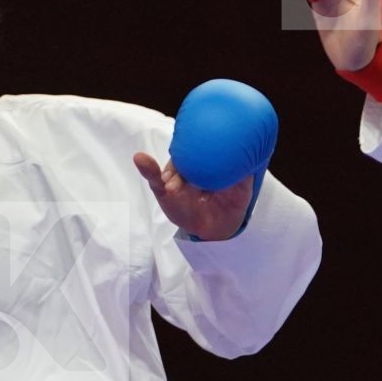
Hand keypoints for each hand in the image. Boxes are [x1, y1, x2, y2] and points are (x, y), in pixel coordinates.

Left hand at [134, 152, 254, 240]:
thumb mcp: (165, 194)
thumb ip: (153, 175)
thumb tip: (137, 156)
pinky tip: (228, 176)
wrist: (209, 230)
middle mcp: (209, 158)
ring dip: (215, 169)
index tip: (169, 184)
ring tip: (204, 191)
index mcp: (190, 158)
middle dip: (193, 167)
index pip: (184, 150)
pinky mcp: (243, 174)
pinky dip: (237, 167)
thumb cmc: (185, 209)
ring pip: (225, 156)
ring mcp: (227, 165)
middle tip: (180, 190)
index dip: (177, 164)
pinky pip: (244, 165)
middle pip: (206, 150)